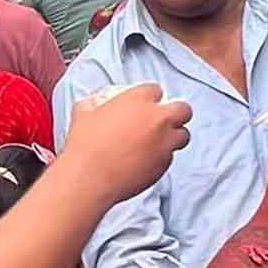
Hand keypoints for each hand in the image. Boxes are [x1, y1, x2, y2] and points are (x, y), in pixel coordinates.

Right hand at [62, 85, 191, 213]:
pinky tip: (146, 160)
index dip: (150, 97)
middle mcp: (157, 119)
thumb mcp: (83, 112)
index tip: (144, 105)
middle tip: (164, 120)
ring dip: (174, 136)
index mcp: (139, 100)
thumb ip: (93, 103)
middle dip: (176, 113)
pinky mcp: (163, 165)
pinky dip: (162, 156)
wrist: (89, 176)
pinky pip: (170, 157)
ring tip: (160, 141)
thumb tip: (93, 104)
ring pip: (183, 135)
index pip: (156, 90)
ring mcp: (164, 143)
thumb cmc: (85, 145)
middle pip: (183, 109)